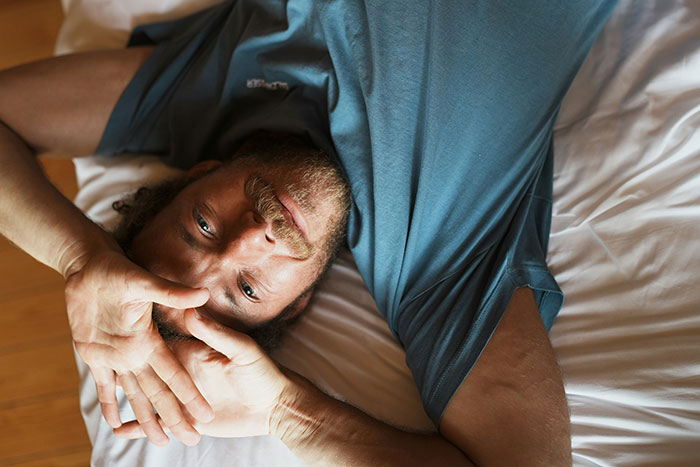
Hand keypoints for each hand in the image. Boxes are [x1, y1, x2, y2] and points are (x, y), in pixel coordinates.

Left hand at [65, 249, 213, 445]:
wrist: (89, 268)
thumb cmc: (116, 271)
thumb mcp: (143, 281)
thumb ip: (171, 292)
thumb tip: (203, 294)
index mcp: (150, 341)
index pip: (174, 374)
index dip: (189, 395)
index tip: (206, 415)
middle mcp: (137, 353)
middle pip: (159, 392)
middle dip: (175, 416)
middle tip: (192, 439)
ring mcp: (117, 356)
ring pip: (136, 395)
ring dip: (148, 417)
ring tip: (161, 441)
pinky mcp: (95, 355)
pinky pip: (105, 385)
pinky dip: (110, 404)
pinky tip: (115, 423)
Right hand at [115, 308, 289, 438]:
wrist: (275, 405)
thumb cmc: (262, 371)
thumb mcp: (241, 349)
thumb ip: (216, 332)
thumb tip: (192, 308)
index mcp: (191, 352)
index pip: (159, 346)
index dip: (137, 340)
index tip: (112, 333)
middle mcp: (182, 372)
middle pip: (146, 373)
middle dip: (124, 373)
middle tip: (96, 365)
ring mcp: (181, 397)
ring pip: (146, 399)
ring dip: (126, 403)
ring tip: (100, 404)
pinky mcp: (185, 418)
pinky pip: (155, 423)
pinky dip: (136, 428)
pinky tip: (118, 430)